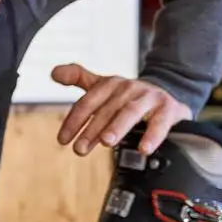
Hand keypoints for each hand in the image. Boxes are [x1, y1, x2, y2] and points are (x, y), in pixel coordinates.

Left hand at [51, 65, 190, 157]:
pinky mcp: (168, 109)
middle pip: (107, 110)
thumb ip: (78, 77)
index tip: (62, 140)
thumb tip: (53, 72)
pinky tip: (143, 149)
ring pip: (131, 112)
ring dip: (117, 127)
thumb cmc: (129, 95)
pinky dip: (152, 136)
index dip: (74, 121)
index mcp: (110, 84)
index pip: (87, 102)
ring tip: (106, 142)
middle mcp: (128, 88)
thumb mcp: (104, 85)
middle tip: (79, 149)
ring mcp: (149, 97)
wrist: (168, 91)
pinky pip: (160, 123)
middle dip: (91, 130)